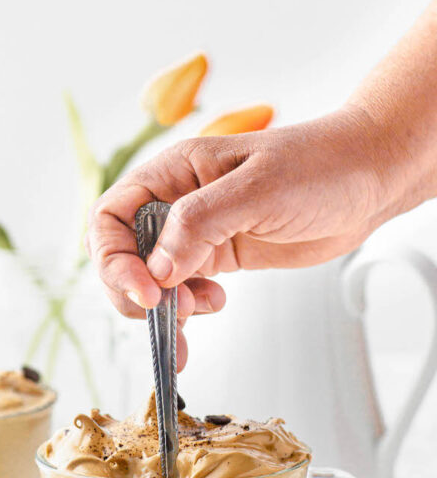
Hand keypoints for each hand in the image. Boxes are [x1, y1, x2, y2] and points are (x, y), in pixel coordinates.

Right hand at [86, 106, 405, 369]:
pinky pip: (183, 289)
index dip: (115, 258)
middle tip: (168, 312)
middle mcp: (176, 202)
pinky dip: (188, 309)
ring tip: (198, 312)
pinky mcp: (217, 255)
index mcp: (173, 172)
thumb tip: (159, 268)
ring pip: (151, 279)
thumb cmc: (320, 165)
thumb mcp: (258, 188)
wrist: (367, 180)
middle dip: (135, 291)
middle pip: (122, 254)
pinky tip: (215, 304)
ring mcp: (196, 232)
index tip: (146, 290)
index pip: (110, 216)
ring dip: (164, 307)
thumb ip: (201, 223)